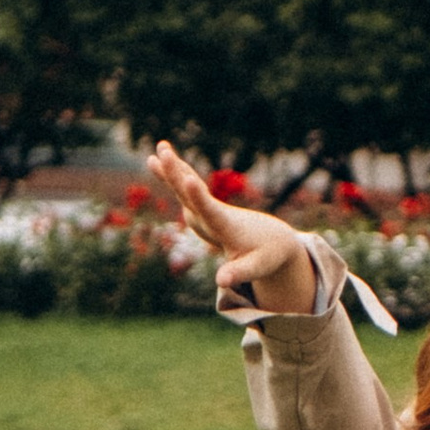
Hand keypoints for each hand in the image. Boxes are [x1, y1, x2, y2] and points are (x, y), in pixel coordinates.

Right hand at [148, 141, 317, 314]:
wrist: (274, 239)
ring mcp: (208, 208)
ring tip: (160, 147)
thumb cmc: (265, 256)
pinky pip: (184, 187)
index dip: (199, 197)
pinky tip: (155, 160)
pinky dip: (172, 174)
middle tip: (165, 153)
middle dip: (178, 173)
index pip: (211, 210)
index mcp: (227, 225)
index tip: (190, 180)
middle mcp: (215, 212)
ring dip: (174, 167)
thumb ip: (238, 273)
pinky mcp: (204, 207)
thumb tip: (222, 283)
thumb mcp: (255, 268)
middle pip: (193, 192)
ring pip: (188, 185)